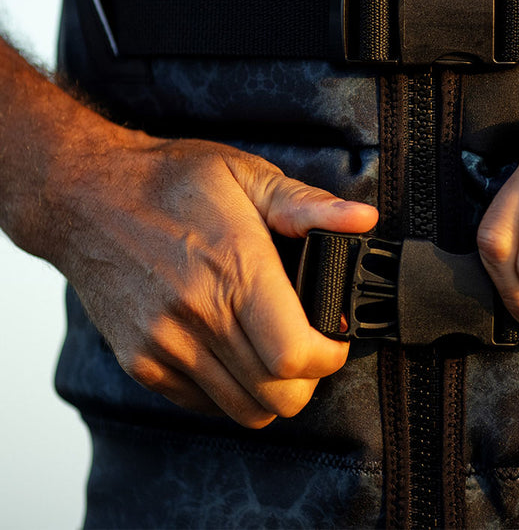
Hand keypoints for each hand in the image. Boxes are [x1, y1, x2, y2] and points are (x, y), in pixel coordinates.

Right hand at [50, 129, 377, 427]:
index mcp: (235, 269)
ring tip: (277, 353)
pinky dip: (231, 392)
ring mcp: (164, 344)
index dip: (330, 356)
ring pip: (243, 411)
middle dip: (309, 378)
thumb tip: (364, 220)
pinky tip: (237, 354)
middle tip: (311, 345)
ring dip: (273, 392)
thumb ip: (309, 205)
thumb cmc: (172, 180)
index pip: (295, 356)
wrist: (86, 198)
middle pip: (277, 395)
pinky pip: (203, 405)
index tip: (335, 337)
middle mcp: (197, 315)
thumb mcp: (247, 175)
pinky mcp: (140, 361)